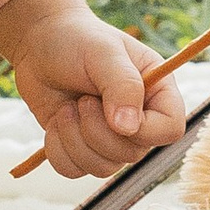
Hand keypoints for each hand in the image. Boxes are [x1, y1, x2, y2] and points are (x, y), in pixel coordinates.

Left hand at [0, 0, 186, 182]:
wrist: (39, 43)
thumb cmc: (76, 39)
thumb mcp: (102, 52)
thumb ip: (122, 85)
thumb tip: (128, 128)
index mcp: (156, 92)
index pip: (171, 130)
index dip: (145, 131)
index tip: (113, 112)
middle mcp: (138, 119)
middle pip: (131, 154)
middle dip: (96, 131)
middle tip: (81, 99)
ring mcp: (111, 137)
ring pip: (103, 168)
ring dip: (75, 140)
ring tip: (68, 108)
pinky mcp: (82, 147)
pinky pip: (74, 170)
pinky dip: (58, 150)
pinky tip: (56, 123)